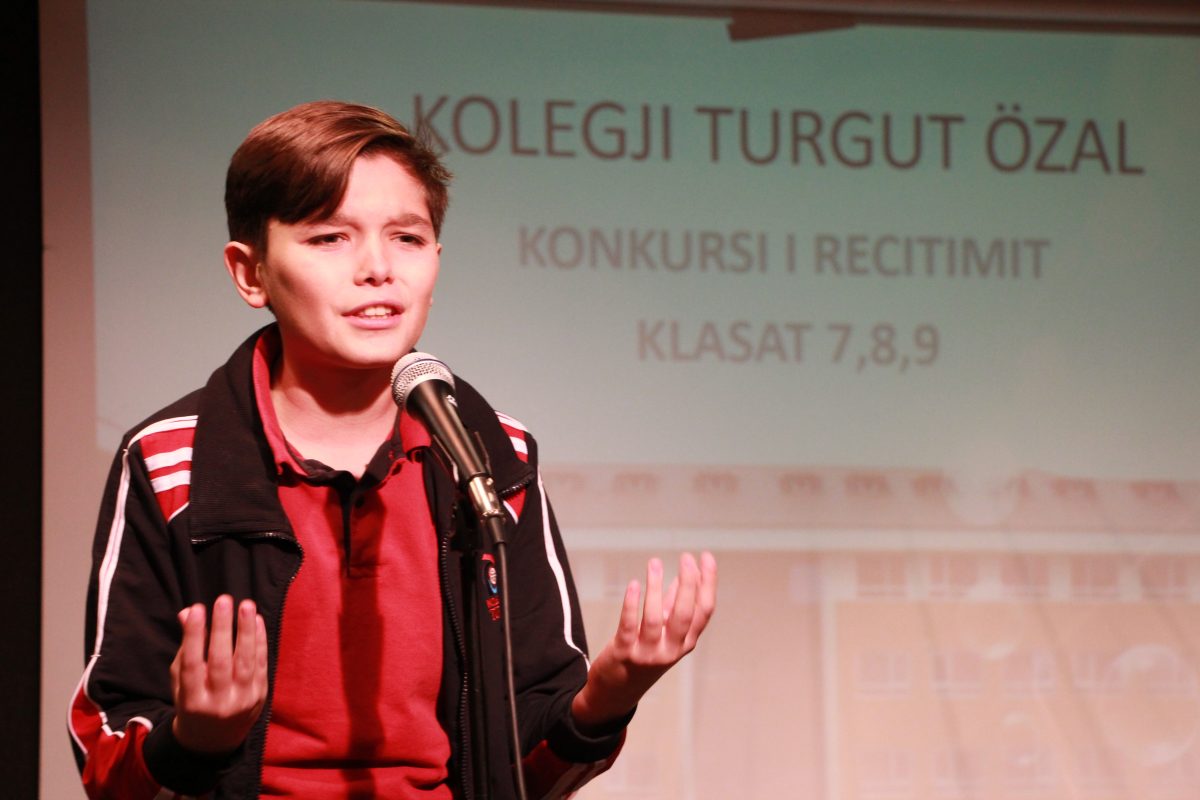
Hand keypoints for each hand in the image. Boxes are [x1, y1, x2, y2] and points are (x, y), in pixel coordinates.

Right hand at [170, 594, 268, 753]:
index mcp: (192, 702)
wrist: (215, 741)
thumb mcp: (181, 682)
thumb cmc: (193, 704)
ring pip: (245, 662)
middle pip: (221, 662)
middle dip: (222, 629)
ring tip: (246, 605)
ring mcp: (242, 700)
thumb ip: (185, 649)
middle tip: (223, 600)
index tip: (196, 610)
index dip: (193, 637)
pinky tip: (257, 621)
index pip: (192, 665)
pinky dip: (260, 641)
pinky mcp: (260, 696)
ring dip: (246, 631)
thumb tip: (186, 612)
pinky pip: (261, 664)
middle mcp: (218, 703)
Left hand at [571, 552, 716, 732]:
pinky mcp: (624, 653)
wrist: (616, 693)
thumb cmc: (644, 656)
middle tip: (686, 557)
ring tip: (655, 563)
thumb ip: (673, 606)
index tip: (706, 558)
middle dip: (689, 583)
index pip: (704, 610)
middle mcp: (671, 650)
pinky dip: (632, 604)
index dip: (708, 583)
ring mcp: (648, 653)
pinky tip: (633, 585)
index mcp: (686, 642)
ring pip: (655, 618)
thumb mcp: (664, 632)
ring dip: (656, 588)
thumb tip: (683, 576)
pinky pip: (629, 625)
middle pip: (685, 614)